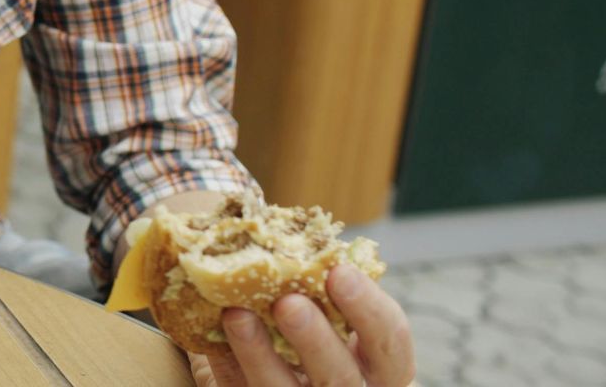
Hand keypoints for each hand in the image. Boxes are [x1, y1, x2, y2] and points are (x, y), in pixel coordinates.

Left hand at [188, 266, 414, 386]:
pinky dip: (228, 365)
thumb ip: (318, 280)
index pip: (391, 340)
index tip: (338, 271)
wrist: (259, 358)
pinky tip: (214, 335)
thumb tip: (286, 232)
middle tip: (288, 302)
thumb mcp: (324, 302)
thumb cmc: (305, 313)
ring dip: (261, 355)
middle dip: (316, 340)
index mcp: (379, 363)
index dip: (369, 309)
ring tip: (237, 314)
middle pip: (342, 378)